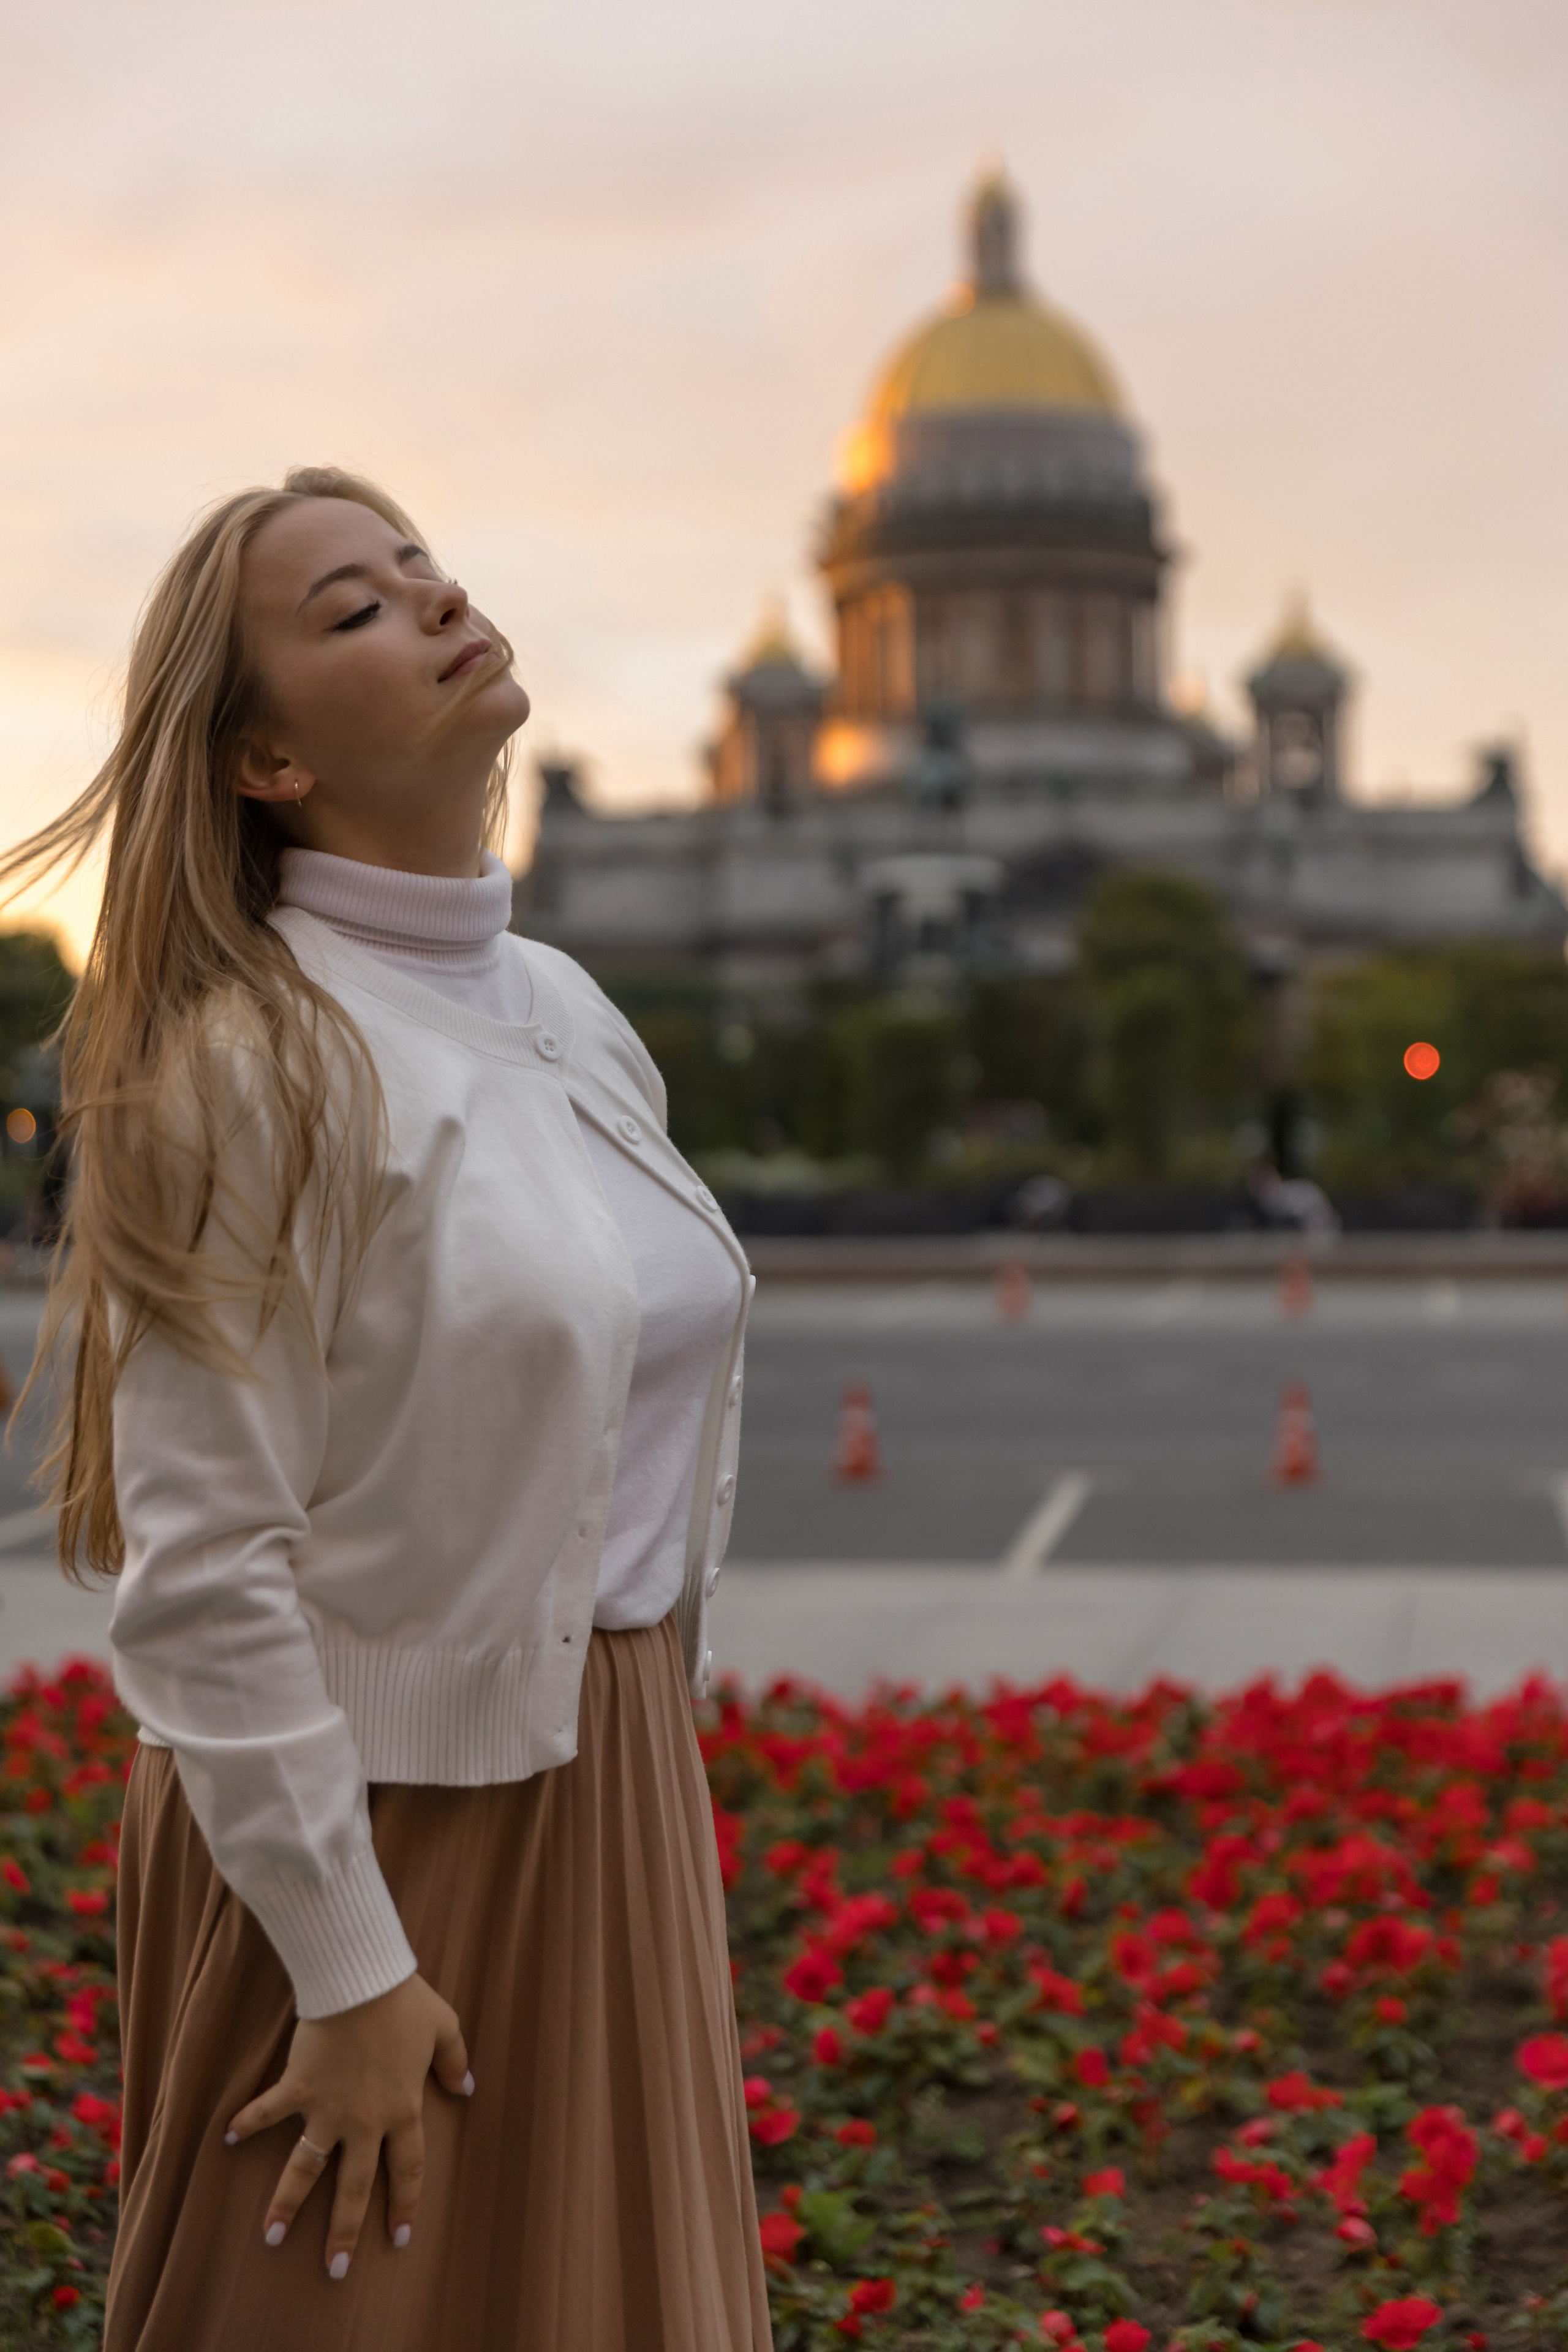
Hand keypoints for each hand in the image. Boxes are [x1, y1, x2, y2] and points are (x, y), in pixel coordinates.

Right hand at [224, 1972, 471, 2276]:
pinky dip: (247, 2123)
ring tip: (271, 2237)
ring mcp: (327, 2108)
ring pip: (306, 2167)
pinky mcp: (297, 2088)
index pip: (407, 2168)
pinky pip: (268, 2112)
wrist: (360, 1981)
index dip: (405, 2204)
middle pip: (355, 2187)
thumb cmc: (405, 2001)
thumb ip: (455, 2062)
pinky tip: (226, 2139)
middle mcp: (364, 2120)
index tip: (399, 2238)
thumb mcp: (444, 2028)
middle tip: (334, 2270)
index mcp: (402, 2109)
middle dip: (344, 2231)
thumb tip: (468, 2087)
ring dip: (287, 2202)